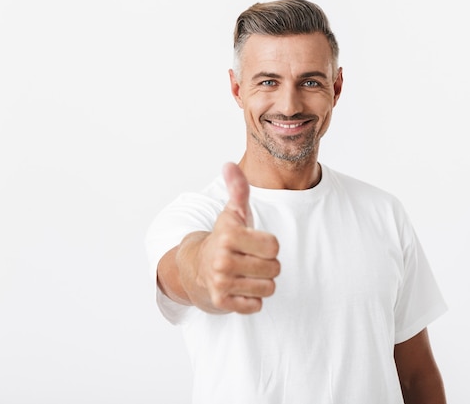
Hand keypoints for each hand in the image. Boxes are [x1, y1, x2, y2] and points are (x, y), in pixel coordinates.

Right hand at [177, 163, 279, 313]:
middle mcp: (222, 260)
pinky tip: (240, 288)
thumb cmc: (223, 239)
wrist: (195, 269)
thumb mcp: (232, 213)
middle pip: (274, 268)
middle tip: (250, 260)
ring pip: (268, 288)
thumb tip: (229, 165)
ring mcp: (221, 282)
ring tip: (246, 274)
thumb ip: (238, 189)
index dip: (269, 245)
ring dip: (261, 283)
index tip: (254, 244)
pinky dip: (252, 299)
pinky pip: (255, 305)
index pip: (274, 246)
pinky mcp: (222, 302)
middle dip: (267, 265)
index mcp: (229, 235)